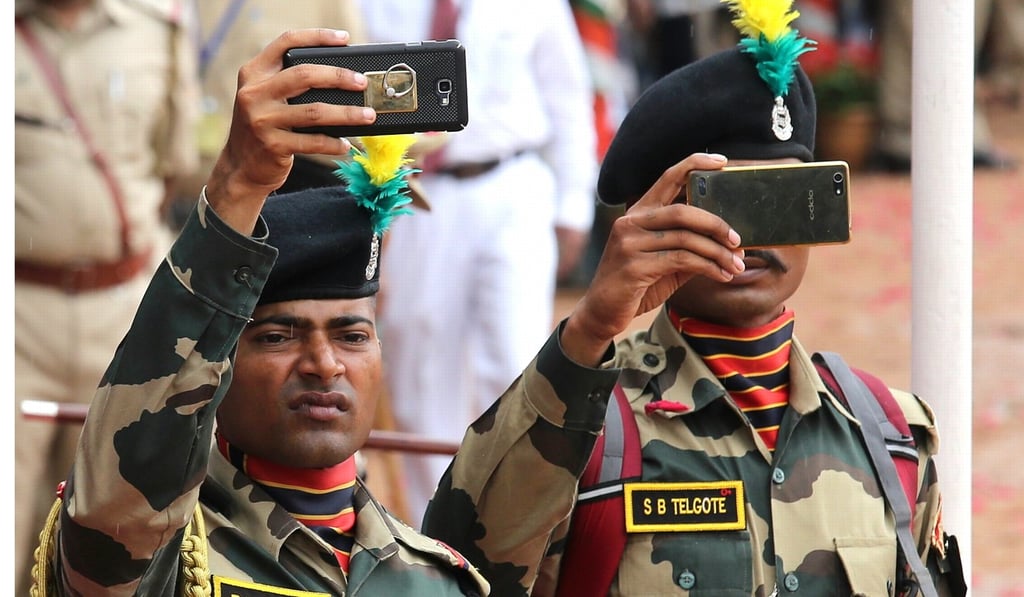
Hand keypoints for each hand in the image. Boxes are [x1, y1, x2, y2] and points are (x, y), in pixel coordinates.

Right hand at [204, 29, 376, 233]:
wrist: (240, 167)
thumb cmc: (263, 128)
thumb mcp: (265, 97)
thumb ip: (287, 83)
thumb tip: (339, 76)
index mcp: (254, 73)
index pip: (286, 43)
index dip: (317, 37)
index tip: (344, 38)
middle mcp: (254, 93)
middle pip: (304, 75)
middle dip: (339, 77)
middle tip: (361, 83)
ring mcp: (262, 120)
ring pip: (315, 111)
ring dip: (347, 114)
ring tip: (368, 116)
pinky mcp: (273, 145)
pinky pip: (313, 142)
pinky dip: (334, 143)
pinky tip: (345, 144)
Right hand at [560, 153, 744, 365]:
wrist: (602, 314)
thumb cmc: (636, 286)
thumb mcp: (667, 263)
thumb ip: (690, 247)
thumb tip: (730, 244)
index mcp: (638, 213)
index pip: (668, 178)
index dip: (695, 165)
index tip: (723, 162)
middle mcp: (631, 222)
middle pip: (683, 210)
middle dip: (717, 224)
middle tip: (738, 240)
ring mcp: (630, 243)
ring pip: (686, 238)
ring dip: (718, 252)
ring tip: (737, 265)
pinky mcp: (634, 266)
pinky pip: (682, 260)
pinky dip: (709, 267)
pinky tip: (722, 276)